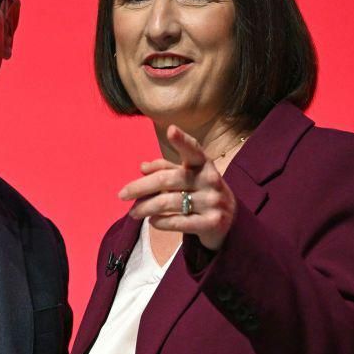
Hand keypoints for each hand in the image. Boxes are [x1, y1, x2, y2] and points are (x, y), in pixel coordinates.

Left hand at [118, 125, 235, 249]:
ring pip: (169, 202)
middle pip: (168, 180)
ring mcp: (213, 202)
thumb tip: (142, 166)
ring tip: (133, 212)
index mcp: (204, 164)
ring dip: (145, 207)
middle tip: (122, 194)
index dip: (182, 140)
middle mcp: (211, 180)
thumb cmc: (202, 193)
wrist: (231, 223)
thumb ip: (166, 169)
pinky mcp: (212, 223)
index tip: (171, 129)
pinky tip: (152, 221)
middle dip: (140, 187)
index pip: (193, 150)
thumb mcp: (188, 177)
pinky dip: (160, 222)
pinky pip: (178, 222)